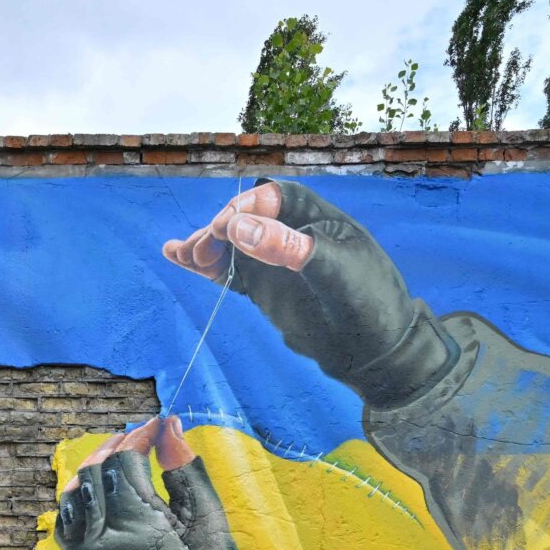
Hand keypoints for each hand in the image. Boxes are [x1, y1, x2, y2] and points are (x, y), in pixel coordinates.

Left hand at [57, 417, 268, 549]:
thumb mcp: (202, 510)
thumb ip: (183, 463)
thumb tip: (168, 423)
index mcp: (138, 526)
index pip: (126, 463)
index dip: (141, 437)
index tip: (156, 423)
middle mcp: (103, 539)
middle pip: (97, 472)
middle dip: (118, 446)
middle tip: (138, 434)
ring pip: (76, 490)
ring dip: (96, 466)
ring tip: (117, 453)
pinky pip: (66, 515)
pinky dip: (79, 494)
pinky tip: (97, 482)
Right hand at [161, 180, 449, 407]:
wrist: (374, 351)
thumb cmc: (367, 302)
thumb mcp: (333, 271)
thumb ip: (286, 247)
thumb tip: (237, 227)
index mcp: (316, 217)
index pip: (272, 198)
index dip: (246, 207)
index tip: (224, 227)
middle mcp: (291, 234)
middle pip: (244, 219)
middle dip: (219, 231)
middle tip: (202, 251)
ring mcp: (274, 262)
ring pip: (231, 246)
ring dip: (205, 248)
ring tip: (185, 256)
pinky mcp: (263, 287)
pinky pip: (228, 272)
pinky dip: (204, 266)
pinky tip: (175, 255)